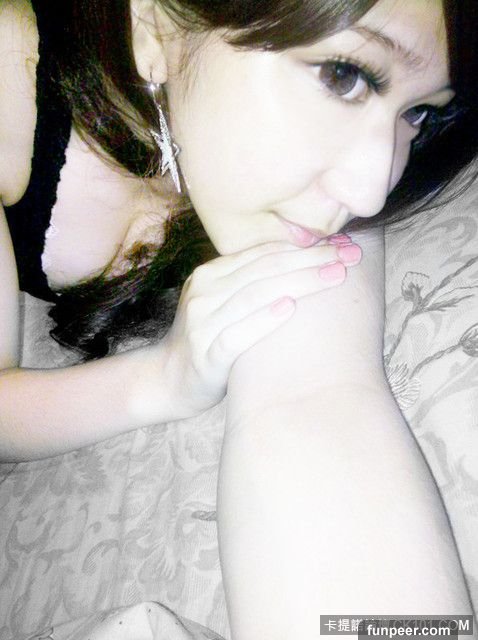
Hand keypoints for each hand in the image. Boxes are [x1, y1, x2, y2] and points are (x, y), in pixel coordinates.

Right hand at [157, 236, 361, 417]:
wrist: (166, 379)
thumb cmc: (208, 339)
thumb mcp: (222, 304)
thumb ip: (251, 284)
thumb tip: (306, 265)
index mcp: (211, 274)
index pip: (263, 254)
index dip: (305, 247)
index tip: (343, 243)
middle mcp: (205, 292)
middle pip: (265, 269)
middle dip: (311, 259)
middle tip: (351, 254)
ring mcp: (203, 322)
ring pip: (255, 295)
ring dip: (299, 283)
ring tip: (335, 276)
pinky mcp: (205, 354)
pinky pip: (236, 334)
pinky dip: (263, 320)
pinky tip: (290, 309)